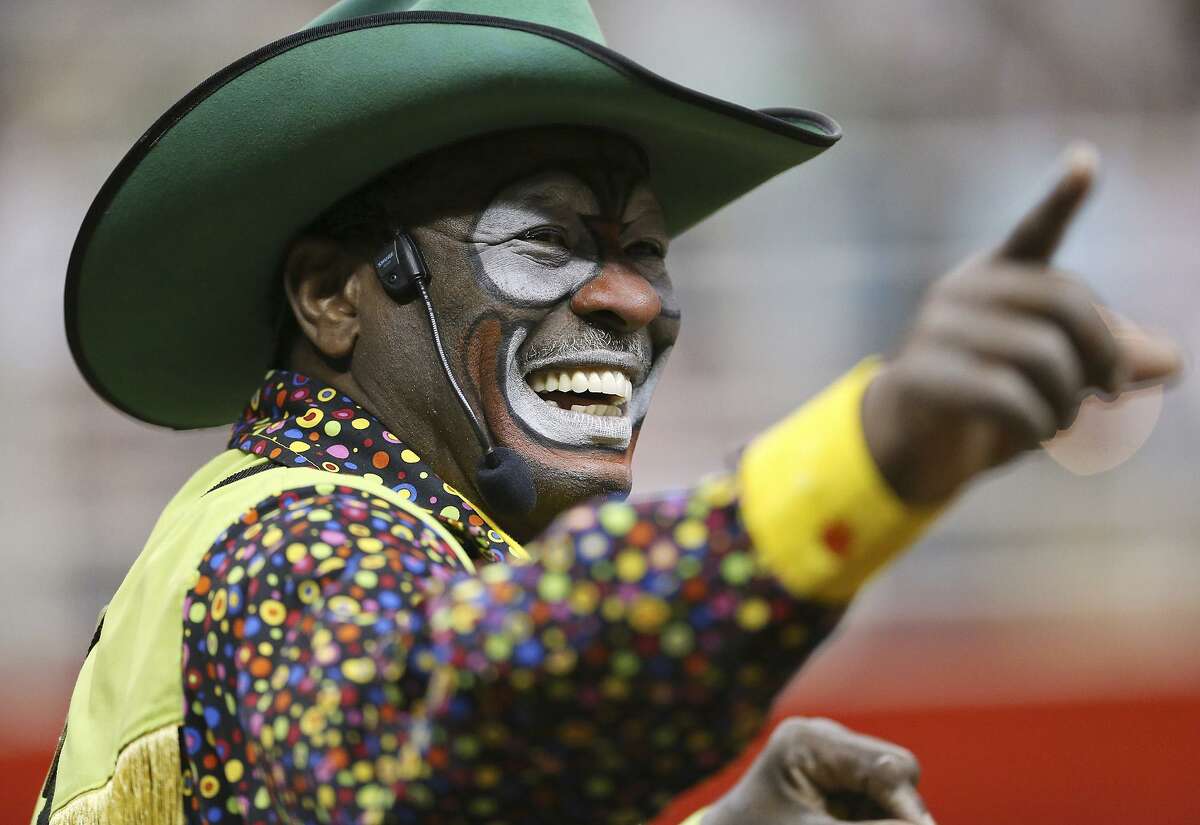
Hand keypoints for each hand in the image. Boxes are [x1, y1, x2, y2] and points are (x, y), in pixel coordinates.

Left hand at [702, 717, 933, 824]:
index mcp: (809, 741)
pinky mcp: (836, 778)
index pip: (887, 766)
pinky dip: (873, 819)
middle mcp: (825, 738)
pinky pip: (875, 802)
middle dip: (899, 814)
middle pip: (896, 774)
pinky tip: (836, 822)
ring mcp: (832, 756)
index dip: (911, 808)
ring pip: (891, 792)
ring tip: (833, 822)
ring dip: (885, 819)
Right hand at [862, 144, 1183, 504]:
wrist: (909, 445)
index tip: (1085, 161)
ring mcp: (934, 329)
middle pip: (1065, 303)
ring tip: (1060, 423)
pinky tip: (1034, 435)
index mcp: (996, 276)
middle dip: (1104, 354)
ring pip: (1041, 354)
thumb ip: (1107, 362)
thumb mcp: (1054, 378)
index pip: (1036, 232)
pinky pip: (1006, 396)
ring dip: (1068, 402)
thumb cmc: (988, 400)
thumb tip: (1172, 361)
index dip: (1062, 199)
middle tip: (1113, 392)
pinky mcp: (918, 374)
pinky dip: (1037, 424)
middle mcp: (961, 290)